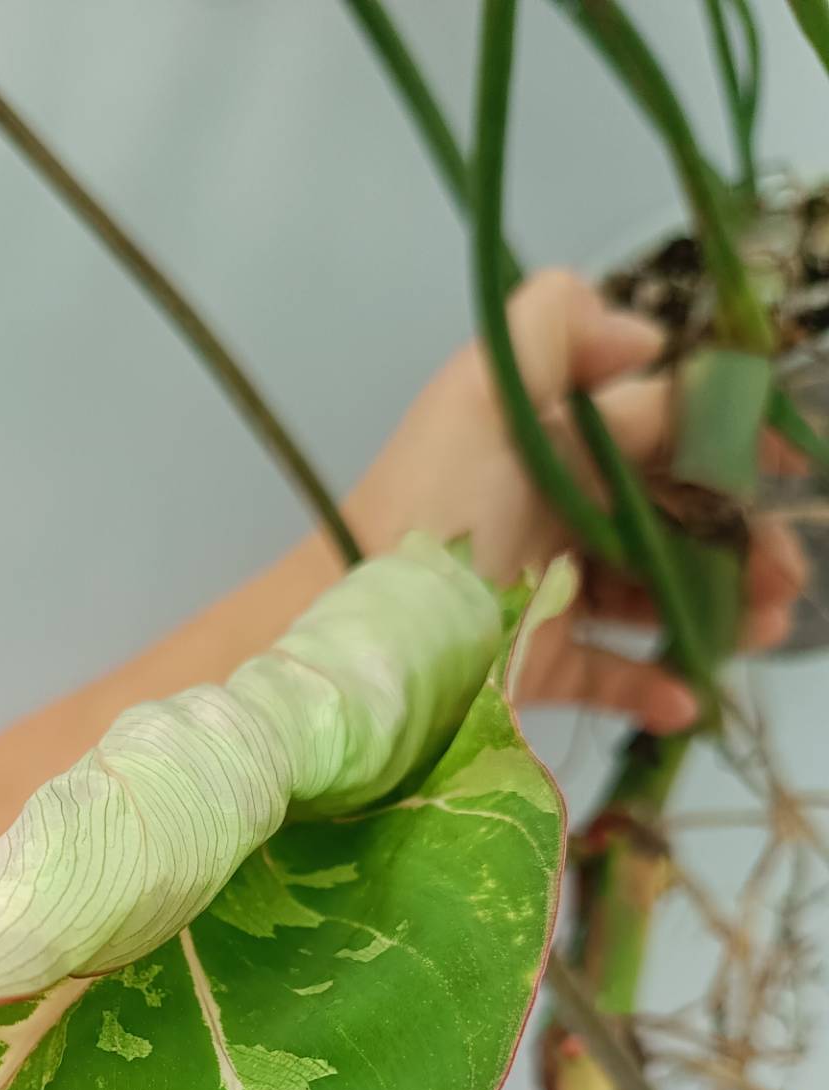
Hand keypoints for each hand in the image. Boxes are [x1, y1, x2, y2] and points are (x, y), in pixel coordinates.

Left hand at [346, 269, 806, 732]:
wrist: (366, 634)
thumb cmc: (434, 511)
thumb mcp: (482, 392)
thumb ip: (555, 327)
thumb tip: (645, 335)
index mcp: (551, 445)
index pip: (660, 430)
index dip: (730, 441)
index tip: (790, 468)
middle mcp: (556, 513)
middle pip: (672, 519)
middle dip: (740, 540)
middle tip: (787, 572)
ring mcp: (548, 595)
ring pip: (654, 596)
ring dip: (720, 610)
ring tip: (766, 627)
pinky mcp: (535, 667)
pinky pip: (610, 676)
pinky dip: (655, 688)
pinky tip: (687, 699)